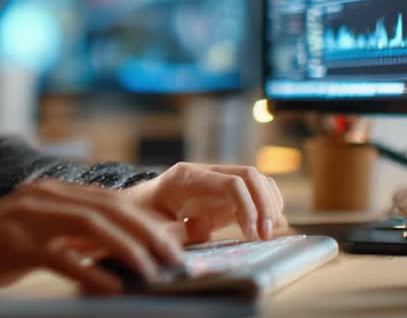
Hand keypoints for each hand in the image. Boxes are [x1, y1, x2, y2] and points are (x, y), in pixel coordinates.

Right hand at [0, 179, 185, 294]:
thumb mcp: (36, 237)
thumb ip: (72, 236)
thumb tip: (121, 250)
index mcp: (48, 192)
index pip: (110, 200)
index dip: (146, 221)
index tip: (174, 243)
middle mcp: (40, 197)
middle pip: (107, 208)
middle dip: (147, 233)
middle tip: (174, 259)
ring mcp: (25, 218)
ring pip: (90, 225)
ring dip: (127, 249)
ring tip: (151, 272)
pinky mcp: (12, 243)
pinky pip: (59, 255)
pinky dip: (89, 271)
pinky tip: (111, 287)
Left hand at [124, 162, 287, 243]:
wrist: (136, 206)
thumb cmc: (142, 218)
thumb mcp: (153, 226)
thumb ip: (177, 229)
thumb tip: (206, 230)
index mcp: (187, 176)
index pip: (231, 182)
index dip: (248, 207)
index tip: (251, 234)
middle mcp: (206, 172)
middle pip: (250, 175)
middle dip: (265, 205)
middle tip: (265, 235)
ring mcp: (217, 179)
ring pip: (257, 180)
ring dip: (270, 205)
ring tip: (267, 233)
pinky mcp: (224, 192)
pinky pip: (255, 190)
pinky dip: (267, 206)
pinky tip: (268, 226)